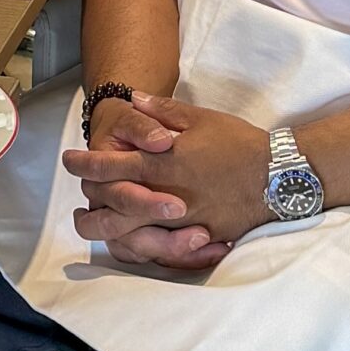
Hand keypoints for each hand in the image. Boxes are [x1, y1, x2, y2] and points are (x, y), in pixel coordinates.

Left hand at [62, 92, 273, 269]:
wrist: (279, 175)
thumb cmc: (240, 143)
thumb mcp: (201, 119)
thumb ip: (162, 112)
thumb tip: (134, 98)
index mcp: (162, 164)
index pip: (110, 167)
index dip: (85, 163)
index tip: (69, 160)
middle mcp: (166, 197)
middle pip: (111, 208)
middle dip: (89, 201)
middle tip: (82, 190)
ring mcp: (181, 223)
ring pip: (130, 235)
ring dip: (107, 228)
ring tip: (94, 220)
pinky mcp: (198, 240)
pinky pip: (160, 252)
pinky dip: (140, 247)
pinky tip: (130, 239)